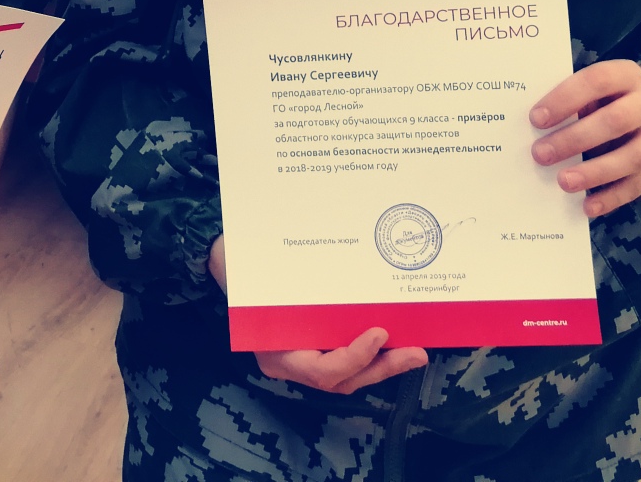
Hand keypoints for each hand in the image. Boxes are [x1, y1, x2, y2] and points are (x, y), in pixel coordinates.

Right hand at [208, 237, 426, 394]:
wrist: (225, 260)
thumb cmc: (238, 263)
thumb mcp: (248, 266)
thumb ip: (274, 272)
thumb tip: (304, 260)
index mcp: (272, 350)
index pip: (319, 370)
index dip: (353, 356)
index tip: (379, 333)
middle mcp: (287, 362)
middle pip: (341, 379)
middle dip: (381, 367)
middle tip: (416, 353)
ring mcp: (300, 358)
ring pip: (347, 374)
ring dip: (382, 364)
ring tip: (414, 352)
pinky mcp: (313, 347)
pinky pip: (344, 358)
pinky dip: (370, 354)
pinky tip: (394, 341)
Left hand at [531, 59, 640, 217]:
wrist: (638, 113)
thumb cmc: (599, 99)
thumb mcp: (586, 90)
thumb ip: (566, 100)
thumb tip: (530, 125)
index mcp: (627, 74)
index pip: (597, 80)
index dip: (566, 98)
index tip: (536, 119)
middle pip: (616, 121)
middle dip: (575, 139)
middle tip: (540, 154)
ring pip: (632, 156)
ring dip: (595, 172)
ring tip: (563, 182)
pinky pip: (639, 185)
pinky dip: (612, 197)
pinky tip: (587, 206)